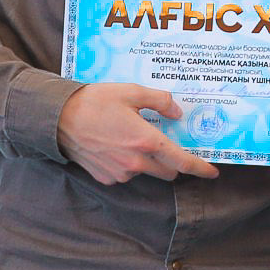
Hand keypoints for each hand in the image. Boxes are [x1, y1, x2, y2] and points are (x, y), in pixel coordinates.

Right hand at [56, 82, 218, 184]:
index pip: (181, 161)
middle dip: (171, 161)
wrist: (58, 118)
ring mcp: (120, 173)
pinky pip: (126, 174)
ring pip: (146, 172)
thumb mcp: (130, 92)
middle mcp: (135, 162)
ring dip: (147, 161)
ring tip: (129, 138)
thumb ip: (159, 101)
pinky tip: (114, 145)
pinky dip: (127, 164)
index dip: (200, 168)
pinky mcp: (106, 178)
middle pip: (167, 171)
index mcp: (145, 140)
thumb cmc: (94, 102)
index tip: (212, 171)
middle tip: (163, 143)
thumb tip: (177, 112)